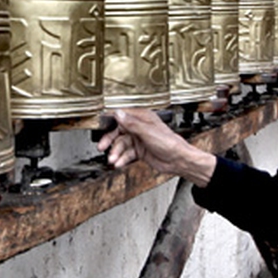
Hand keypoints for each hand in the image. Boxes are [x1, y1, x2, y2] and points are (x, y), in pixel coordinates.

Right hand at [94, 109, 216, 185]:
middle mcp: (139, 127)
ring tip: (113, 160)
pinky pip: (127, 154)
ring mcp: (139, 140)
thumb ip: (131, 123)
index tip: (99, 124)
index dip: (111, 120)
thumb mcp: (148, 131)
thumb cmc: (169, 143)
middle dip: (110, 141)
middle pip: (118, 132)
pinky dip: (122, 159)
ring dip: (116, 153)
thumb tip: (118, 114)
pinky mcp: (140, 151)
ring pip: (121, 145)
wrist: (178, 160)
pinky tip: (119, 163)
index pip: (122, 116)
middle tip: (102, 147)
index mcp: (142, 118)